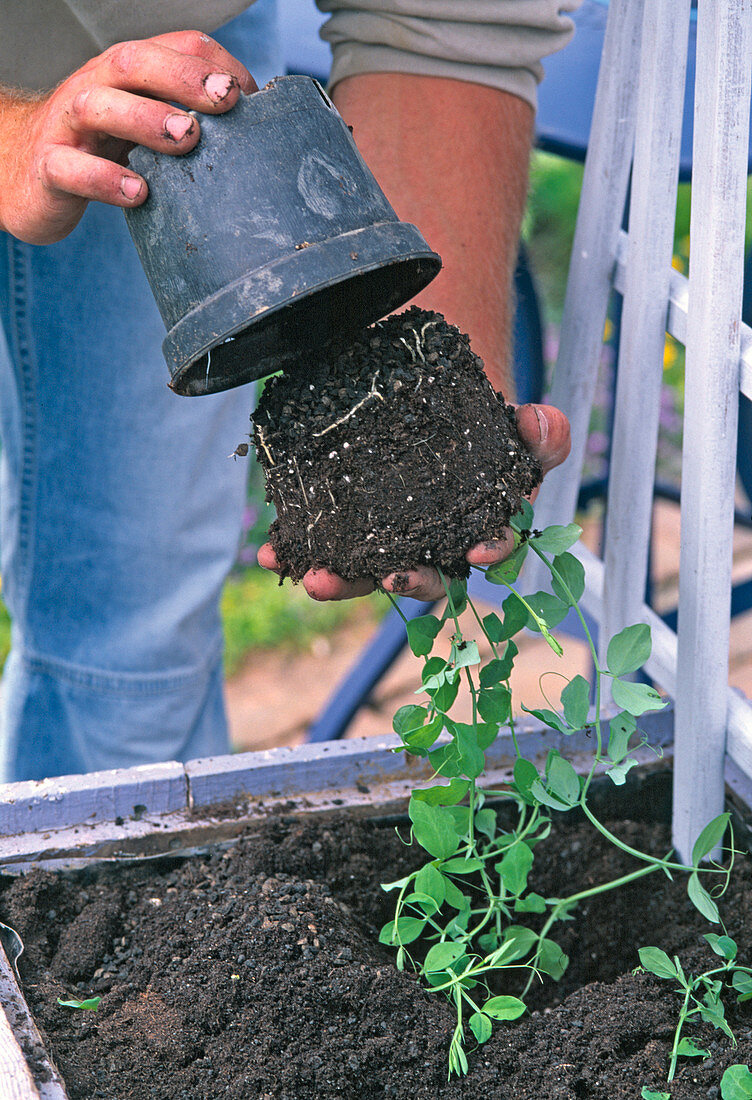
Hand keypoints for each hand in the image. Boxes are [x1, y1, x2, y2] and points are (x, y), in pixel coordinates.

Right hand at [0, 31, 254, 244]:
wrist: (22, 173)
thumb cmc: (98, 150)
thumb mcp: (144, 127)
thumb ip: (188, 121)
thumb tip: (257, 136)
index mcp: (127, 75)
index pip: (174, 48)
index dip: (215, 65)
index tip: (250, 97)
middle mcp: (96, 87)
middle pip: (134, 62)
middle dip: (184, 77)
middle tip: (227, 102)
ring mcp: (68, 125)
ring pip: (99, 105)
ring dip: (147, 118)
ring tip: (189, 139)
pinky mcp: (48, 168)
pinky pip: (71, 167)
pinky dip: (105, 179)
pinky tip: (138, 192)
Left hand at [257, 402, 570, 601]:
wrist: (425, 401)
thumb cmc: (473, 424)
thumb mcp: (508, 421)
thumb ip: (536, 430)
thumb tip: (545, 424)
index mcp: (479, 527)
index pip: (490, 545)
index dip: (489, 550)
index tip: (478, 550)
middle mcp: (432, 547)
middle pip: (422, 573)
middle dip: (403, 580)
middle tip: (386, 577)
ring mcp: (384, 544)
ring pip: (364, 571)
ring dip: (340, 580)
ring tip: (313, 577)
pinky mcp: (343, 532)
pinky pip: (319, 547)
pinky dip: (294, 554)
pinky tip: (270, 556)